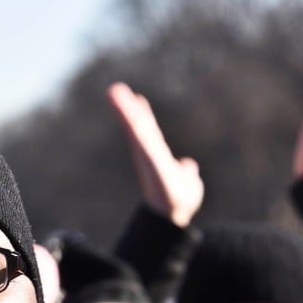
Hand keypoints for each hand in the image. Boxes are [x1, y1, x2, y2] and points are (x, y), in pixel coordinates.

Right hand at [107, 82, 203, 227]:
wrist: (174, 213)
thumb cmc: (180, 201)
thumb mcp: (188, 181)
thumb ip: (187, 172)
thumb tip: (188, 166)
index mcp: (157, 155)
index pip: (149, 131)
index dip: (144, 115)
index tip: (138, 98)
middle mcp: (149, 152)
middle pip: (137, 125)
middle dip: (126, 108)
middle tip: (114, 89)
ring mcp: (146, 153)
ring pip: (134, 126)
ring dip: (124, 109)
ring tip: (114, 91)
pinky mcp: (148, 154)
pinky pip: (138, 133)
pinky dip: (131, 119)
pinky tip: (129, 105)